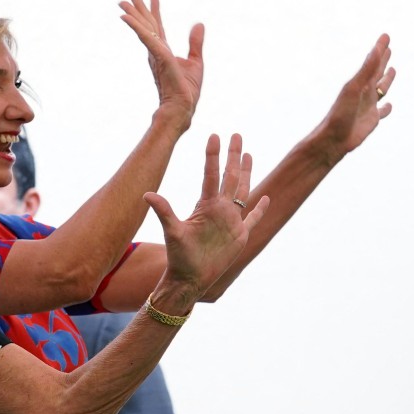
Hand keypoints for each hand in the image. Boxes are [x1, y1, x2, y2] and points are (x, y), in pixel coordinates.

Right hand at [119, 0, 203, 123]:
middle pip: (146, 24)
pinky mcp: (158, 55)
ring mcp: (155, 53)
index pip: (158, 27)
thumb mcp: (195, 61)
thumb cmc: (187, 90)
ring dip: (132, 13)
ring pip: (143, 28)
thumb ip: (195, 43)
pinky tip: (126, 17)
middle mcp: (156, 50)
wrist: (183, 106)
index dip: (155, 10)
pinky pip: (145, 37)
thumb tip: (198, 24)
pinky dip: (135, 26)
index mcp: (164, 51)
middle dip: (138, 6)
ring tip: (123, 0)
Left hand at [146, 134, 268, 297]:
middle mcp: (220, 209)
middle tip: (237, 134)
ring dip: (246, 173)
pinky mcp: (240, 235)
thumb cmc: (179, 257)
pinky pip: (253, 218)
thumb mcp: (172, 231)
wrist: (190, 278)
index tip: (214, 135)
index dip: (213, 156)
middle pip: (230, 176)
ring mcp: (231, 221)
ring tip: (248, 153)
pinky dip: (261, 209)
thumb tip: (147, 194)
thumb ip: (163, 211)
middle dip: (234, 155)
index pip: (211, 175)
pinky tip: (267, 197)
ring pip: (243, 190)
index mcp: (206, 206)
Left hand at [313, 33, 395, 162]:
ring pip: (382, 90)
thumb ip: (366, 70)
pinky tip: (389, 105)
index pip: (373, 62)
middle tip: (388, 48)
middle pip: (377, 73)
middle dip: (382, 60)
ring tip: (392, 70)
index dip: (380, 49)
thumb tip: (376, 49)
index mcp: (360, 83)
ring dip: (387, 80)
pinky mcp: (372, 120)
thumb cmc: (340, 114)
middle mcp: (365, 93)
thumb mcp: (353, 89)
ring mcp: (368, 106)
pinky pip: (382, 112)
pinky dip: (387, 108)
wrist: (333, 139)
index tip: (385, 36)